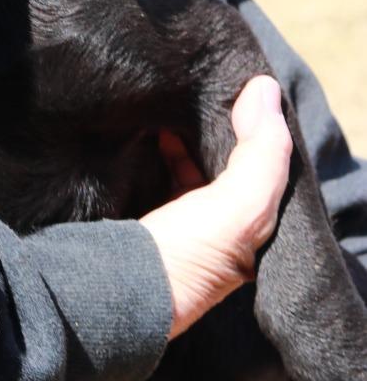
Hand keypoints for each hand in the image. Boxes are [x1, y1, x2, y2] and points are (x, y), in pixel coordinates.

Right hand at [140, 75, 292, 339]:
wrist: (114, 291)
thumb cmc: (184, 257)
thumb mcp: (239, 206)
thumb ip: (261, 153)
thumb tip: (265, 89)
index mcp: (250, 233)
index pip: (266, 168)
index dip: (260, 128)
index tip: (243, 91)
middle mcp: (221, 232)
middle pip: (229, 167)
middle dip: (222, 130)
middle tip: (206, 90)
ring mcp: (182, 228)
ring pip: (194, 170)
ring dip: (187, 138)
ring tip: (174, 105)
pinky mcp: (148, 223)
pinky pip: (161, 176)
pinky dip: (159, 152)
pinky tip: (148, 134)